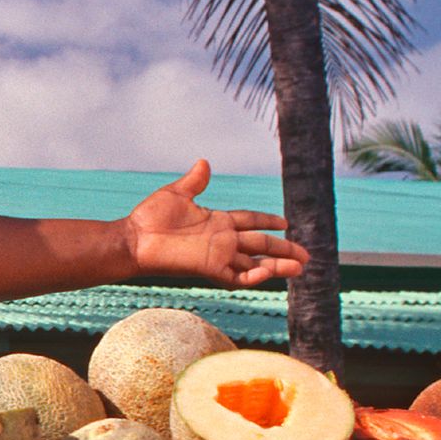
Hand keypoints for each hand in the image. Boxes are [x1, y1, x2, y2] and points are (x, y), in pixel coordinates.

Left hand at [124, 160, 308, 287]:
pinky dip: (254, 276)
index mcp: (218, 222)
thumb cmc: (150, 218)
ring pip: (255, 264)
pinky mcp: (210, 269)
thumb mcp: (176, 194)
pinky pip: (237, 277)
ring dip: (277, 267)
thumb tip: (204, 162)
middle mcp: (222, 240)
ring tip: (300, 268)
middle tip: (306, 256)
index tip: (286, 223)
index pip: (251, 222)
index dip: (268, 222)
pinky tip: (269, 271)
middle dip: (283, 251)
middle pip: (260, 246)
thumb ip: (194, 181)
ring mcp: (218, 256)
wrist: (134, 238)